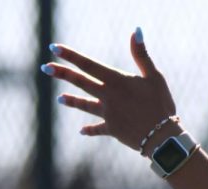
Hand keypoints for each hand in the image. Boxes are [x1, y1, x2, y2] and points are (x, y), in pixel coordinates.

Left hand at [42, 30, 176, 152]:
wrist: (162, 137)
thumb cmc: (161, 105)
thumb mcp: (155, 77)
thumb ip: (142, 55)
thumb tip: (136, 31)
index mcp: (116, 81)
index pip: (88, 64)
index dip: (70, 55)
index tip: (54, 48)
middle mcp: (107, 96)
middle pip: (81, 82)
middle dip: (62, 74)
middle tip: (45, 68)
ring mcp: (108, 113)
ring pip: (86, 105)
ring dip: (72, 101)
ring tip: (59, 99)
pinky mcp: (113, 129)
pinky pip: (99, 129)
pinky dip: (90, 130)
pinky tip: (82, 131)